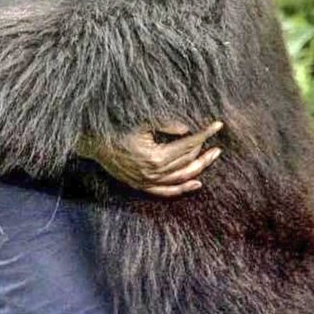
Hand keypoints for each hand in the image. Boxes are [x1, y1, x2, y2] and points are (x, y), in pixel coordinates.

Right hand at [78, 120, 222, 197]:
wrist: (95, 143)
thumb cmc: (118, 128)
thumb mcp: (142, 122)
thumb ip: (166, 124)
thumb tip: (187, 129)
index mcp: (155, 157)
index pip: (188, 145)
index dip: (204, 134)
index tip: (217, 126)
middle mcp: (153, 173)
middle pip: (187, 163)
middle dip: (205, 153)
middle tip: (218, 146)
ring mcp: (147, 181)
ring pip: (181, 178)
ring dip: (199, 168)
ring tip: (212, 158)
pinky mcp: (141, 185)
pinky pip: (166, 191)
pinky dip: (182, 189)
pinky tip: (196, 184)